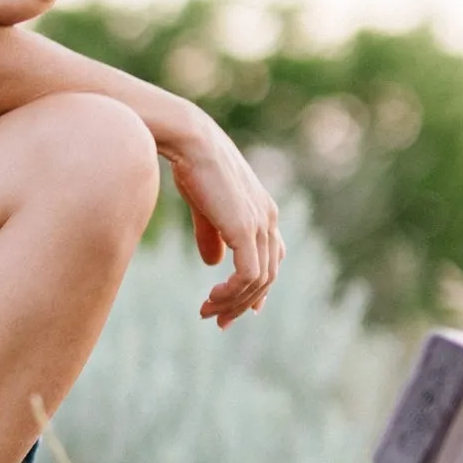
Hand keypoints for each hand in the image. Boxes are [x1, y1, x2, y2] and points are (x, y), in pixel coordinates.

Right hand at [165, 115, 284, 325]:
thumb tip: (212, 263)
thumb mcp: (205, 207)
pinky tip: (210, 298)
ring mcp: (260, 225)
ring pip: (258, 281)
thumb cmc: (193, 166)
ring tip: (206, 312)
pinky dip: (231, 294)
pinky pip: (247, 276)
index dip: (258, 287)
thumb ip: (212, 235)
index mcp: (263, 211)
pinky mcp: (246, 230)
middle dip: (243, 303)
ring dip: (232, 302)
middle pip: (267, 276)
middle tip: (218, 321)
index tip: (239, 308)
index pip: (272, 258)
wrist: (190, 141)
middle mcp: (269, 219)